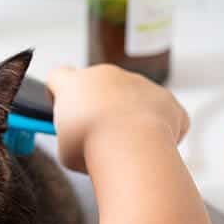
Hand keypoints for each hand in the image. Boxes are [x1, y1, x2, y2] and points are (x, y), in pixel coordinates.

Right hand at [47, 65, 189, 172]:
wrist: (130, 148)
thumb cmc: (91, 147)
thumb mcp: (62, 146)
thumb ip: (70, 134)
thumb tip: (80, 140)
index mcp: (75, 83)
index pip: (59, 76)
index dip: (60, 92)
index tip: (64, 107)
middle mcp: (107, 75)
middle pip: (99, 84)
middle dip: (97, 104)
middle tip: (95, 133)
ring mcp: (139, 83)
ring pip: (131, 95)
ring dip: (128, 113)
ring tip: (124, 144)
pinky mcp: (165, 98)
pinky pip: (160, 110)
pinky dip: (157, 125)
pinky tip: (148, 145)